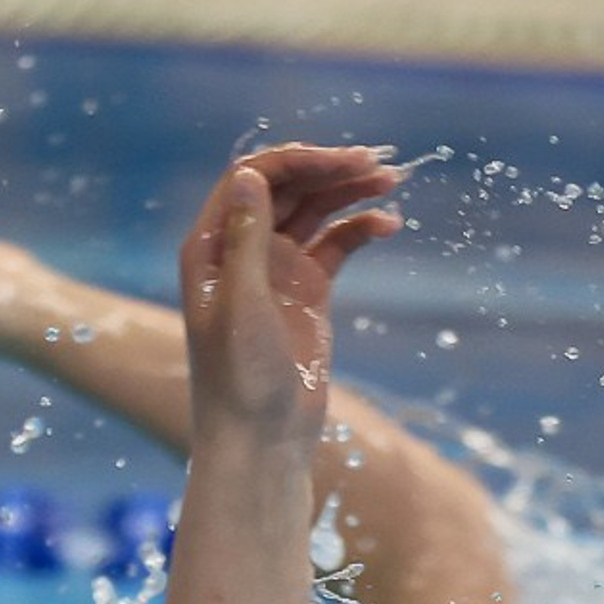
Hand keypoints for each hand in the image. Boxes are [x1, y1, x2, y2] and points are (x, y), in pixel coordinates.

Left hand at [179, 146, 401, 446]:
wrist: (262, 441)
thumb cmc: (240, 380)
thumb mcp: (241, 305)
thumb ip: (246, 239)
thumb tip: (251, 174)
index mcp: (212, 246)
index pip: (253, 179)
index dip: (297, 162)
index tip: (342, 162)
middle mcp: (242, 250)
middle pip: (288, 188)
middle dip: (330, 171)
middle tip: (378, 167)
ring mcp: (277, 270)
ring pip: (314, 212)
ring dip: (350, 193)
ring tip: (391, 184)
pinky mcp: (308, 293)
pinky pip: (336, 246)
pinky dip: (360, 231)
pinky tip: (387, 225)